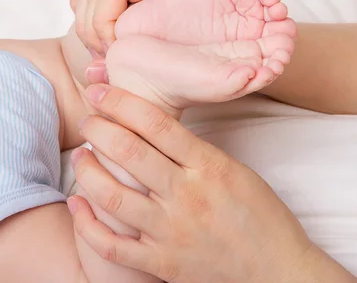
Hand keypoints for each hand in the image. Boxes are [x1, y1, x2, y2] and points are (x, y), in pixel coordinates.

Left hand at [68, 85, 356, 282]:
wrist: (279, 271)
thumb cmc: (261, 217)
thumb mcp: (236, 171)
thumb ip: (196, 153)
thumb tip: (153, 131)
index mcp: (210, 167)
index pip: (157, 125)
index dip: (121, 103)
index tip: (100, 91)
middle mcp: (187, 196)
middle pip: (129, 152)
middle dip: (98, 129)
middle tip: (87, 120)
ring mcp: (171, 232)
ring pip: (112, 196)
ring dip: (87, 170)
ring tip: (80, 156)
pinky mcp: (162, 263)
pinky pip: (111, 246)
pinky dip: (86, 224)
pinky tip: (77, 203)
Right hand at [70, 0, 205, 56]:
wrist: (226, 34)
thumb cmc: (211, 43)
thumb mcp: (188, 44)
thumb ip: (148, 41)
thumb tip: (103, 59)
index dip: (103, 21)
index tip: (113, 50)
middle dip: (92, 27)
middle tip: (105, 56)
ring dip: (87, 23)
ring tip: (103, 51)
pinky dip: (87, 13)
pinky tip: (102, 38)